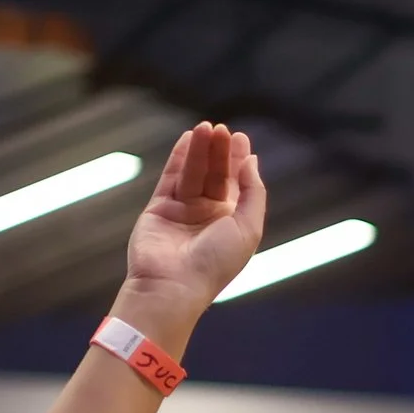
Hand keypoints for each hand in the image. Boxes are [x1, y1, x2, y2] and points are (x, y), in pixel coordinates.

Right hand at [123, 123, 268, 307]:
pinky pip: (171, 177)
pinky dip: (180, 157)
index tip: (241, 138)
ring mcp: (183, 210)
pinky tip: (189, 138)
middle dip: (220, 151)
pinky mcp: (160, 207)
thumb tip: (252, 162)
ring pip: (194, 172)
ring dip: (201, 150)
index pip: (236, 185)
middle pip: (215, 174)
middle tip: (223, 130)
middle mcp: (208, 215)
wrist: (173, 284)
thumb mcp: (248, 228)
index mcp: (231, 223)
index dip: (239, 161)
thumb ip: (253, 194)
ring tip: (206, 128)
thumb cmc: (215, 264)